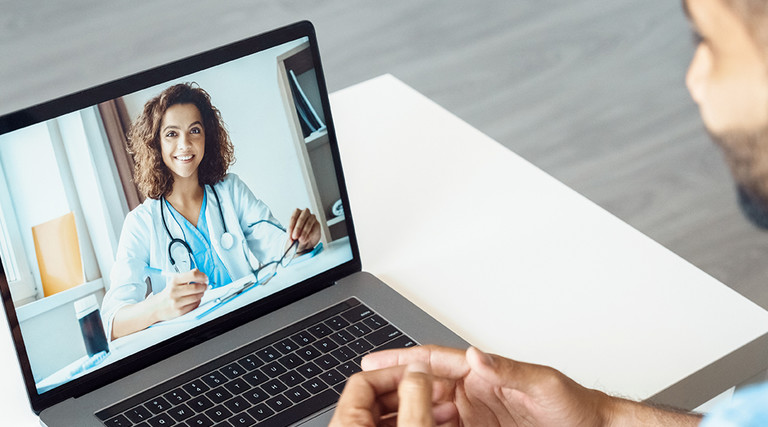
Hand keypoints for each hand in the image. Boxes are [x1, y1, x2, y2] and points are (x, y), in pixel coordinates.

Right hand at [150, 269, 207, 321]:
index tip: (205, 278)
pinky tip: (195, 300)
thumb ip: (187, 276)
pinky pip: (194, 305)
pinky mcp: (179, 311)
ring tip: (200, 293)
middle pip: (196, 287)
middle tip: (205, 286)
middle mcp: (174, 291)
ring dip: (201, 294)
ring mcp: (177, 302)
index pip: (192, 275)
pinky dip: (197, 302)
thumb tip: (200, 273)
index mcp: (174, 281)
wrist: (156, 307)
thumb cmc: (168, 293)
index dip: (202, 276)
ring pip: (197, 297)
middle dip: (204, 286)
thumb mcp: (175, 282)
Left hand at [287, 208, 320, 251]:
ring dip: (304, 232)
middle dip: (297, 228)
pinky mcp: (317, 224)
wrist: (307, 238)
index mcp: (297, 212)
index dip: (291, 226)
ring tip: (300, 240)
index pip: (293, 217)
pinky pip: (314, 229)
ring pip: (308, 223)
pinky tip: (305, 239)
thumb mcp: (293, 234)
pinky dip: (309, 235)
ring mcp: (312, 218)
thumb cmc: (298, 232)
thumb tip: (292, 240)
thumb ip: (292, 236)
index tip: (289, 234)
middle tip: (294, 237)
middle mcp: (305, 213)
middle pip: (301, 219)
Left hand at [330, 362, 455, 426]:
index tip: (420, 373)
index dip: (396, 371)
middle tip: (436, 390)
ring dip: (417, 407)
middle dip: (412, 391)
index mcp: (347, 424)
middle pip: (376, 397)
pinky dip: (413, 423)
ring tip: (445, 410)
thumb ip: (415, 396)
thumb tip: (417, 370)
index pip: (363, 381)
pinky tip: (437, 422)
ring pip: (387, 417)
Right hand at [356, 345, 609, 426]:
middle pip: (423, 388)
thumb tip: (474, 355)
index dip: (401, 360)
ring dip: (405, 414)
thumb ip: (508, 370)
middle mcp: (473, 390)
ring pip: (428, 412)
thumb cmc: (572, 404)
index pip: (434, 362)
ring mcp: (474, 415)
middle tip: (366, 400)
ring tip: (379, 420)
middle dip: (393, 390)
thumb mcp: (542, 385)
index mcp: (482, 372)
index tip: (373, 362)